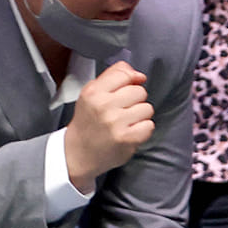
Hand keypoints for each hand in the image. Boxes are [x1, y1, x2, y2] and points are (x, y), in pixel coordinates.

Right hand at [64, 61, 154, 193]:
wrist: (78, 153)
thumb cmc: (89, 121)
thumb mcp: (92, 93)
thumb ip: (114, 76)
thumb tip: (139, 75)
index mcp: (93, 92)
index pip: (125, 74)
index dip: (130, 81)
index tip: (125, 90)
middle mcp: (103, 105)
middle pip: (140, 91)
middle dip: (135, 100)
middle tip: (122, 111)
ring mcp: (116, 122)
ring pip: (147, 108)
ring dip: (140, 116)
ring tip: (125, 122)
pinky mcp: (127, 138)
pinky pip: (149, 125)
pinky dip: (143, 130)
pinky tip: (130, 132)